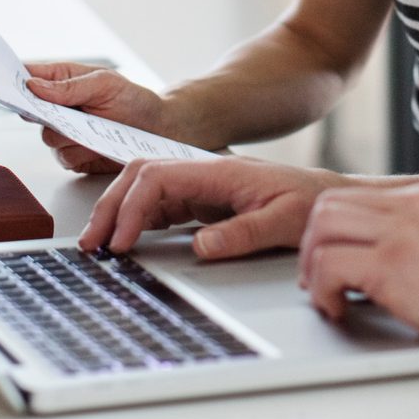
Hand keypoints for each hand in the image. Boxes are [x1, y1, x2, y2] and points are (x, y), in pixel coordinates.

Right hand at [23, 61, 182, 174]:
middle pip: (31, 113)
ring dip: (71, 135)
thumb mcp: (105, 83)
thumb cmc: (134, 100)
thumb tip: (34, 85)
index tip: (5, 82)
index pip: (28, 76)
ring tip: (97, 126)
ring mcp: (64, 134)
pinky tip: (98, 143)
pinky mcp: (73, 157)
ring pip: (48, 138)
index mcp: (62, 80)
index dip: (13, 80)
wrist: (157, 131)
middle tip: (67, 111)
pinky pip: (64, 158)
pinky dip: (82, 153)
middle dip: (48, 113)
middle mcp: (58, 108)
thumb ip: (69, 86)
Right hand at [79, 157, 341, 258]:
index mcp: (217, 171)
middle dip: (111, 206)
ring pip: (144, 189)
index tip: (122, 241)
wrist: (327, 196)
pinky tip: (125, 240)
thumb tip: (201, 247)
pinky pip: (159, 206)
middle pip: (140, 176)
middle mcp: (202, 173)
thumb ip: (244, 233)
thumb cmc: (310, 202)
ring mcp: (199, 186)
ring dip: (118, 213)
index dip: (132, 207)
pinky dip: (136, 221)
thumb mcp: (284, 220)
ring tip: (98, 245)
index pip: (158, 176)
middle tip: (92, 243)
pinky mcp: (201, 201)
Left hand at [298, 184, 418, 372]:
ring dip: (313, 268)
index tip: (324, 262)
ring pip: (321, 231)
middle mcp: (409, 203)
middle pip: (327, 207)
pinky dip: (322, 291)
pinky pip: (328, 265)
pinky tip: (339, 309)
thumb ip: (407, 235)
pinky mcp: (391, 263)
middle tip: (316, 281)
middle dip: (312, 246)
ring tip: (325, 296)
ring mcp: (400, 230)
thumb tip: (360, 250)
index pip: (349, 196)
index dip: (326, 232)